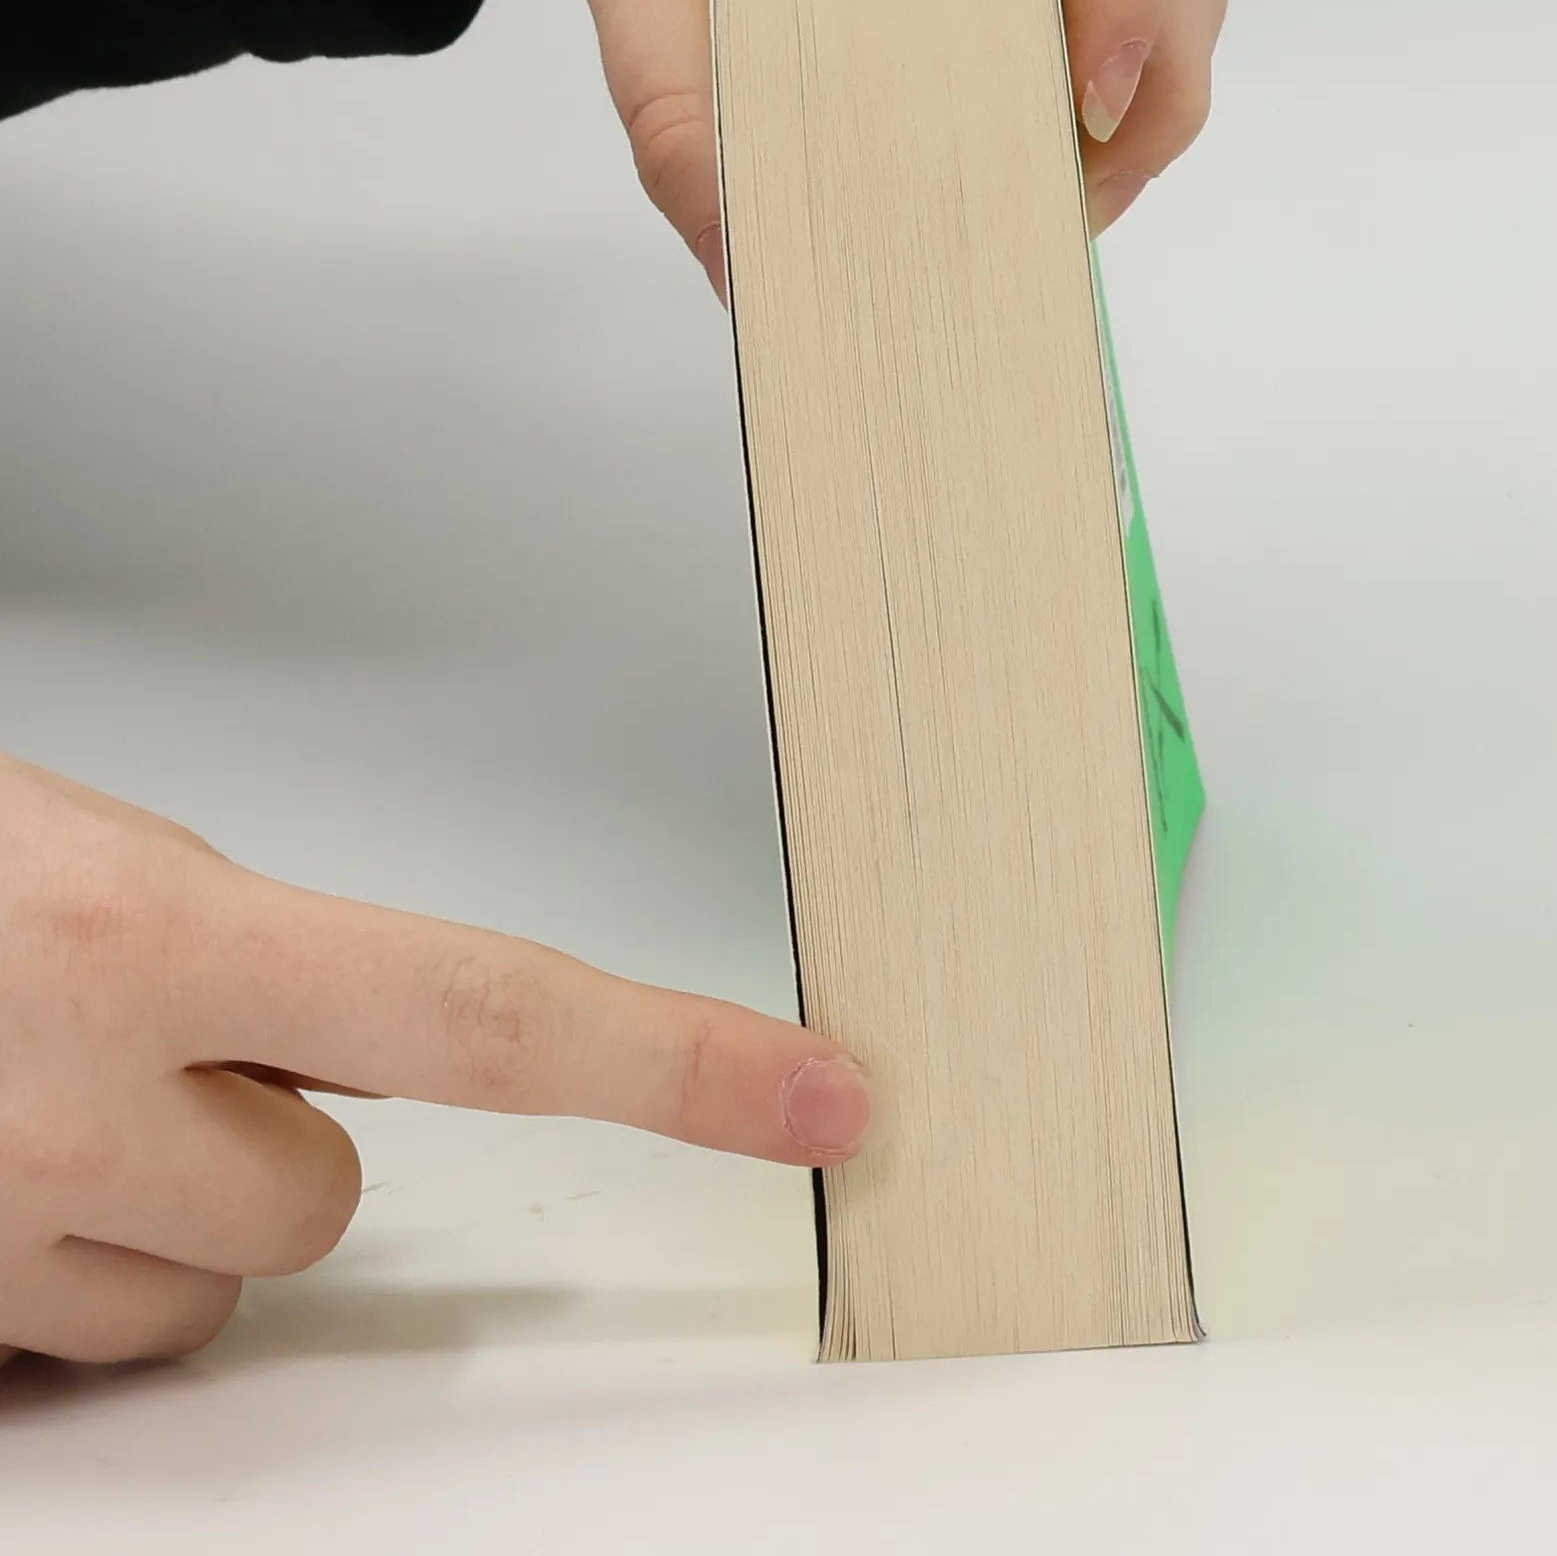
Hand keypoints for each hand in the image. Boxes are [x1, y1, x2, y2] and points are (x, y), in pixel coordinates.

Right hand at [0, 756, 868, 1367]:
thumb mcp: (79, 863)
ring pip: (196, 1291)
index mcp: (149, 928)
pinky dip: (45, 1274)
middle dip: (261, 1140)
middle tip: (131, 1041)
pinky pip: (68, 1344)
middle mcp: (69, 1094)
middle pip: (318, 1204)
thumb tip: (366, 1038)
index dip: (682, 1061)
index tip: (824, 1095)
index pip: (499, 1010)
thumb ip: (234, 955)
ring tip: (17, 1093)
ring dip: (144, 1212)